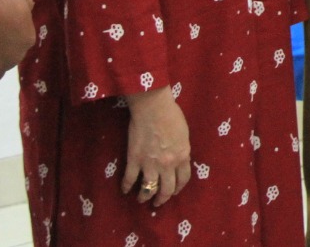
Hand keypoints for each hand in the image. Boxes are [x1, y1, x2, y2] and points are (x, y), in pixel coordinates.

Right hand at [123, 88, 191, 206]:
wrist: (153, 107)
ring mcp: (150, 164)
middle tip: (158, 202)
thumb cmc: (171, 115)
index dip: (179, 188)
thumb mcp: (184, 134)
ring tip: (142, 199)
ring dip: (145, 197)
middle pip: (167, 189)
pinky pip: (130, 178)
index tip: (175, 191)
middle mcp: (167, 165)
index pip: (183, 179)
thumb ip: (181, 149)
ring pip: (148, 189)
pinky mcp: (134, 160)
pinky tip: (125, 190)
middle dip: (162, 198)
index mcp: (182, 156)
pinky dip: (127, 186)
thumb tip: (178, 158)